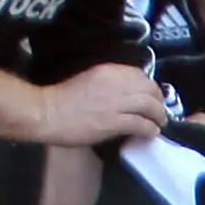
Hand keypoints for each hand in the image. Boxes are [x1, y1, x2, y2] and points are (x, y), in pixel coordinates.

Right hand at [36, 61, 168, 147]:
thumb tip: (124, 93)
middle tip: (159, 110)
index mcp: (107, 71)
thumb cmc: (59, 97)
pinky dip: (150, 129)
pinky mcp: (114, 122)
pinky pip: (142, 124)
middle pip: (150, 89)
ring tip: (159, 123)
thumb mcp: (86, 80)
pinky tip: (150, 133)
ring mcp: (116, 104)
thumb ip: (106, 83)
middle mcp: (115, 84)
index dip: (149, 86)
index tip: (150, 95)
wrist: (45, 113)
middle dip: (158, 101)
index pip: (140, 75)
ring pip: (150, 106)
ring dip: (159, 116)